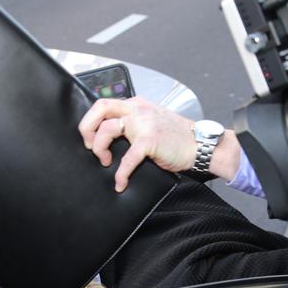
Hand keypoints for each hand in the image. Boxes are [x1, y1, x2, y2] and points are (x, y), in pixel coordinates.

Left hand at [78, 97, 196, 191]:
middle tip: (88, 146)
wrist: (201, 145)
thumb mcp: (150, 121)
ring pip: (107, 129)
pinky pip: (127, 158)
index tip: (89, 138)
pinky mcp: (150, 140)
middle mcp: (137, 109)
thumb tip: (106, 137)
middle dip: (87, 128)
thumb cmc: (177, 137)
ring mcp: (144, 123)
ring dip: (99, 148)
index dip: (91, 121)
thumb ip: (131, 123)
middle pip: (100, 108)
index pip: (103, 104)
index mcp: (135, 104)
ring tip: (105, 161)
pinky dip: (121, 173)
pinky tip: (120, 182)